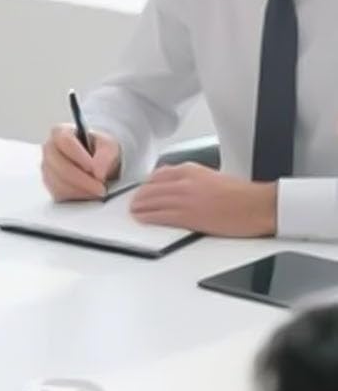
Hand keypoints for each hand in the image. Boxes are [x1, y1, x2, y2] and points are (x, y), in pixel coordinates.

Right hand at [41, 125, 122, 200]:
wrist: (96, 160)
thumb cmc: (99, 148)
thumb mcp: (109, 146)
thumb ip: (106, 156)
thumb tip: (98, 172)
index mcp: (60, 132)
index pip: (65, 142)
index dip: (79, 156)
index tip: (93, 168)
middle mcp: (49, 150)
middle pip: (60, 166)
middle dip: (82, 180)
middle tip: (100, 187)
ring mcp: (47, 169)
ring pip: (58, 183)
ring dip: (80, 190)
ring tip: (97, 191)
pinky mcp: (49, 185)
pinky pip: (59, 194)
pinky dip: (76, 196)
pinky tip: (89, 193)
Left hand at [129, 165, 275, 235]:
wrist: (256, 205)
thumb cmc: (240, 195)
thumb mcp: (212, 177)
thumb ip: (191, 178)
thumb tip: (174, 183)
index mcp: (192, 170)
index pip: (158, 175)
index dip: (147, 184)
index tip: (142, 190)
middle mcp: (185, 182)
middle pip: (150, 188)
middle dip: (140, 197)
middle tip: (135, 202)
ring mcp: (184, 199)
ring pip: (151, 202)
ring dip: (139, 207)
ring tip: (134, 211)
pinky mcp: (186, 216)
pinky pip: (158, 216)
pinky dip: (146, 218)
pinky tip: (142, 219)